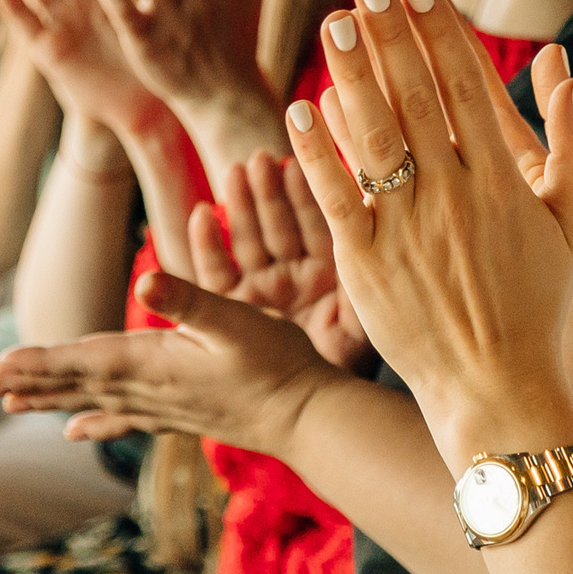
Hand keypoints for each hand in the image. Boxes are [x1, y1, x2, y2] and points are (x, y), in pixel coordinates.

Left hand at [0, 267, 340, 456]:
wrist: (309, 417)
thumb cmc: (278, 362)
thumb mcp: (236, 318)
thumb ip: (189, 299)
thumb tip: (144, 279)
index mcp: (154, 363)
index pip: (84, 361)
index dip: (40, 362)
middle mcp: (150, 390)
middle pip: (79, 385)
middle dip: (32, 382)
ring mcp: (164, 408)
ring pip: (94, 403)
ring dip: (52, 401)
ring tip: (13, 404)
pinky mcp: (180, 417)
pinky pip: (123, 420)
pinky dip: (94, 423)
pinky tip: (76, 432)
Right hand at [189, 154, 366, 369]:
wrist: (320, 412)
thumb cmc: (348, 362)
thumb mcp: (359, 320)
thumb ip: (361, 280)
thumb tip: (369, 231)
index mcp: (329, 269)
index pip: (316, 222)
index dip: (303, 193)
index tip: (291, 162)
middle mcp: (295, 273)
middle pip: (279, 225)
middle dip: (268, 192)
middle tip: (256, 161)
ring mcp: (264, 288)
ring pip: (250, 239)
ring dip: (242, 206)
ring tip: (234, 173)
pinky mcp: (235, 308)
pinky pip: (218, 271)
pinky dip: (209, 244)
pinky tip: (203, 214)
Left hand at [284, 0, 572, 455]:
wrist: (499, 389)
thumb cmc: (541, 308)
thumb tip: (570, 76)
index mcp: (502, 183)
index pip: (466, 87)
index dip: (441, 33)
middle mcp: (451, 196)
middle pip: (413, 97)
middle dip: (390, 36)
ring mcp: (406, 229)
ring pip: (372, 136)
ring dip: (350, 75)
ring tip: (332, 24)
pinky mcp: (366, 265)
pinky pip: (336, 197)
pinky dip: (315, 153)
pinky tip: (298, 110)